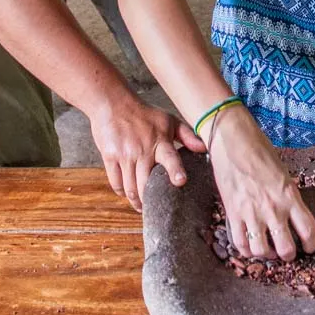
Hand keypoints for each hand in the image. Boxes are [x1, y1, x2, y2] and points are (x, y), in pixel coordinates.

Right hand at [90, 97, 205, 211]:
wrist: (113, 104)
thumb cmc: (144, 114)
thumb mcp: (168, 120)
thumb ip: (187, 135)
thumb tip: (205, 148)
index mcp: (160, 141)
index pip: (170, 157)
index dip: (175, 170)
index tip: (180, 181)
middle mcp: (142, 149)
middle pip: (145, 183)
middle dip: (150, 201)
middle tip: (154, 210)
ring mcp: (125, 154)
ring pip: (130, 187)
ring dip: (136, 201)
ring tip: (141, 206)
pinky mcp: (110, 156)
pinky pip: (116, 182)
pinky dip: (122, 192)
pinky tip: (127, 193)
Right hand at [207, 106, 314, 261]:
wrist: (233, 140)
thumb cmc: (260, 150)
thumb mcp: (283, 172)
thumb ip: (289, 196)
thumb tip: (292, 214)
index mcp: (290, 196)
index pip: (308, 231)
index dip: (312, 244)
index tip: (310, 246)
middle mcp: (273, 209)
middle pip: (287, 249)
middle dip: (289, 255)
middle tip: (288, 252)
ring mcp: (251, 213)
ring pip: (263, 251)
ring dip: (267, 254)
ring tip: (268, 249)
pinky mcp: (233, 213)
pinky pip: (240, 243)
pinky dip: (246, 250)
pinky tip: (250, 245)